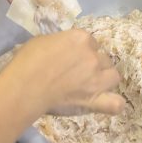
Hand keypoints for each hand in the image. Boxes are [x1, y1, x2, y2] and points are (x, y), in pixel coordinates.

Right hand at [8, 29, 124, 115]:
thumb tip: (64, 49)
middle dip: (94, 64)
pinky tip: (108, 102)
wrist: (25, 86)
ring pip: (113, 76)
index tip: (72, 57)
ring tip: (91, 85)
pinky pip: (116, 103)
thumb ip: (61, 42)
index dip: (83, 50)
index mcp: (81, 38)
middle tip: (78, 72)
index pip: (91, 42)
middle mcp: (93, 56)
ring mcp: (97, 78)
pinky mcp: (95, 99)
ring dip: (104, 79)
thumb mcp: (44, 40)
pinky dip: (114, 104)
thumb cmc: (28, 60)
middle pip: (103, 58)